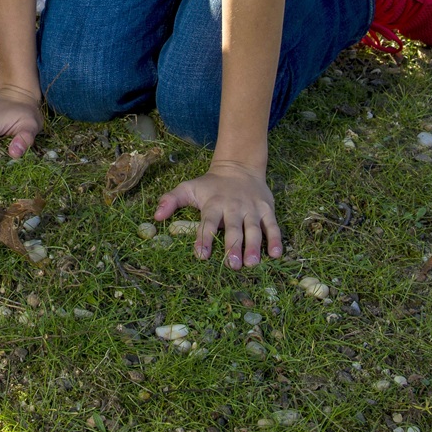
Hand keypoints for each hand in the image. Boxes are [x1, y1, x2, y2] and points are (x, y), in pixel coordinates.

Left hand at [153, 160, 282, 269]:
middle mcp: (233, 207)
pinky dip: (276, 239)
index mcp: (213, 203)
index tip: (201, 255)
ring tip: (252, 263)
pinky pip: (273, 225)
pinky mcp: (267, 210)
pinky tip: (276, 255)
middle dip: (232, 246)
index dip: (204, 238)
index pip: (207, 222)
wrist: (239, 167)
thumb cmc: (211, 185)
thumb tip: (155, 217)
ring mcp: (252, 209)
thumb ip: (171, 200)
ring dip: (254, 246)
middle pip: (233, 228)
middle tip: (232, 264)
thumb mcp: (188, 188)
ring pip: (254, 229)